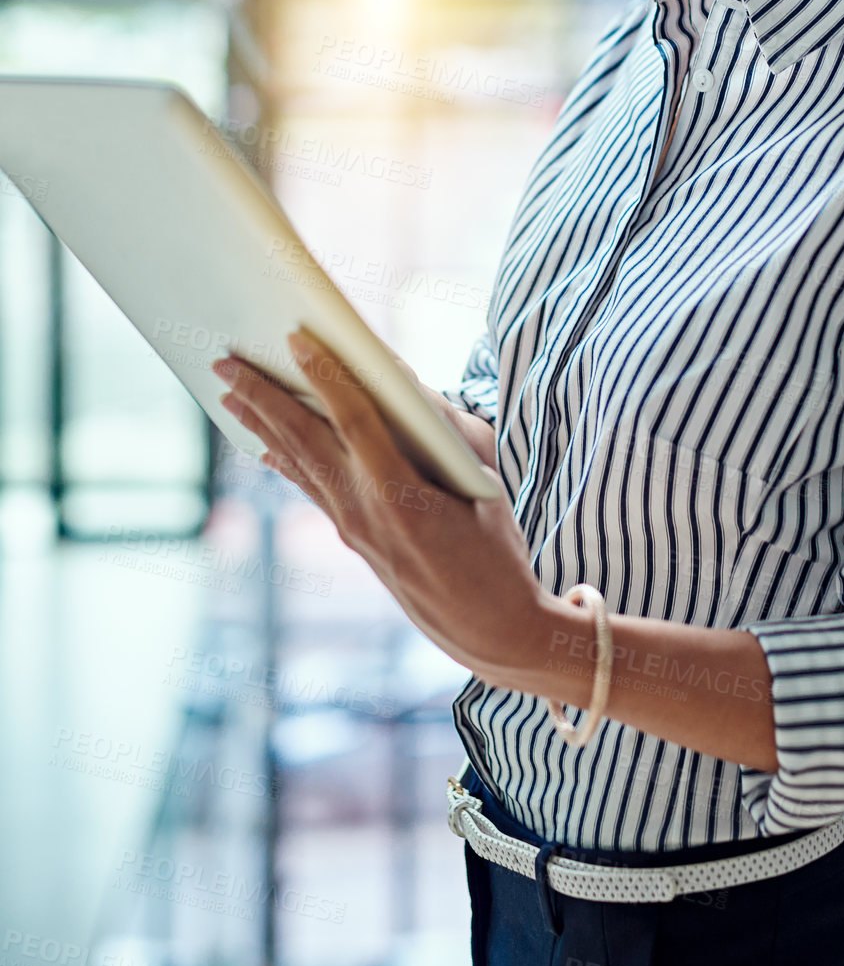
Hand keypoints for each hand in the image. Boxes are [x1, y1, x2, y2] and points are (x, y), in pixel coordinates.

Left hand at [210, 328, 560, 689]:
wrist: (487, 628)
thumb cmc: (497, 548)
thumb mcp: (484, 480)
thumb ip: (446, 425)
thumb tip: (402, 381)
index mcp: (403, 494)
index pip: (353, 420)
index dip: (325, 376)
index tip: (297, 338)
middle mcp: (365, 512)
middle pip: (303, 440)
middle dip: (261, 396)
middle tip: (223, 361)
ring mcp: (353, 530)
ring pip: (298, 465)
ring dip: (261, 425)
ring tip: (228, 392)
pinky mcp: (354, 540)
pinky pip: (312, 490)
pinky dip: (286, 462)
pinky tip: (265, 446)